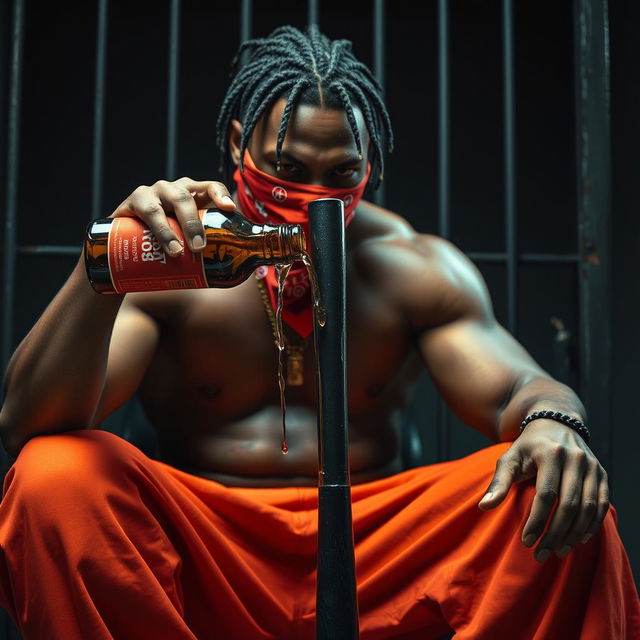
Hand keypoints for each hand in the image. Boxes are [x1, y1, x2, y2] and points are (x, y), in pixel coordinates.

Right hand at [109, 178, 236, 255]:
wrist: (126, 243)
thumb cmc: (165, 240)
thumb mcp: (185, 238)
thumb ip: (204, 248)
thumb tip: (230, 272)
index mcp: (192, 194)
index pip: (210, 187)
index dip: (220, 195)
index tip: (229, 209)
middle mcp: (172, 189)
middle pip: (185, 198)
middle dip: (193, 223)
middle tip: (199, 247)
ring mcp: (151, 193)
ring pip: (162, 207)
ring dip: (169, 231)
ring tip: (176, 252)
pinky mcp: (132, 202)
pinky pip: (145, 212)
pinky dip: (155, 229)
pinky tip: (157, 243)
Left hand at [477, 419, 609, 562]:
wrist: (555, 423)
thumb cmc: (527, 447)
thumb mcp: (509, 459)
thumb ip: (499, 483)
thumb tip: (483, 507)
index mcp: (550, 453)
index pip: (546, 494)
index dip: (537, 520)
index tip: (526, 542)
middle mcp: (575, 458)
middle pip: (568, 504)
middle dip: (555, 533)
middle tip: (541, 554)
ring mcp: (591, 466)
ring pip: (587, 508)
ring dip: (574, 534)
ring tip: (557, 551)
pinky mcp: (602, 474)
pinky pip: (601, 504)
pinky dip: (592, 525)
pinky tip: (579, 540)